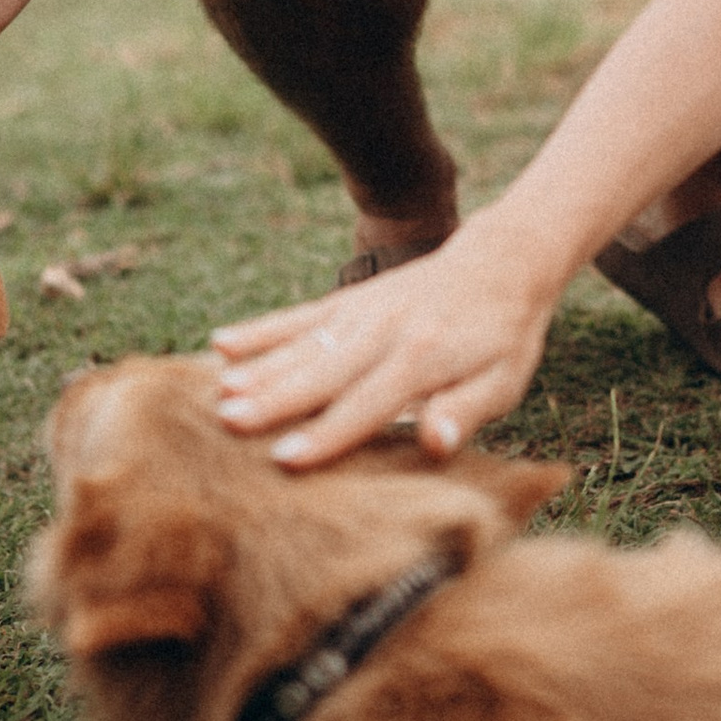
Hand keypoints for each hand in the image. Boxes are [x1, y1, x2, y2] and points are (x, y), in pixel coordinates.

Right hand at [207, 217, 558, 466]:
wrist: (501, 262)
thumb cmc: (502, 338)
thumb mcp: (504, 381)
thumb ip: (467, 411)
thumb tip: (437, 442)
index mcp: (423, 359)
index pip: (368, 404)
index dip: (327, 433)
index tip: (286, 458)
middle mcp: (384, 332)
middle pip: (322, 373)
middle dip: (274, 400)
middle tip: (228, 423)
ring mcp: (360, 312)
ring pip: (301, 344)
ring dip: (257, 368)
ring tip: (216, 390)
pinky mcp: (347, 301)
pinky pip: (298, 316)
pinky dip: (260, 329)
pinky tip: (220, 343)